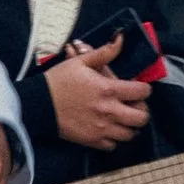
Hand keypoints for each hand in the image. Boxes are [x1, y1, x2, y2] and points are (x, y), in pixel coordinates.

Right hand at [44, 35, 150, 150]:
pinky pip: (113, 145)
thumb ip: (104, 52)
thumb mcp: (81, 61)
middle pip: (142, 118)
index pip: (142, 92)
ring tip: (123, 118)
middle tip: (134, 105)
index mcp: (108, 90)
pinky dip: (114, 138)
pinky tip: (108, 128)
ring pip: (130, 134)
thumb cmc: (60, 80)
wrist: (39, 104)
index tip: (138, 87)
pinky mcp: (92, 141)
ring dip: (130, 126)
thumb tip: (121, 38)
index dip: (144, 89)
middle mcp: (109, 112)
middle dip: (142, 110)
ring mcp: (101, 129)